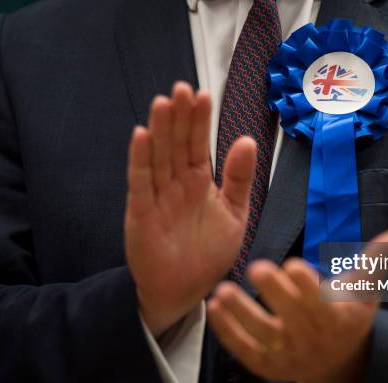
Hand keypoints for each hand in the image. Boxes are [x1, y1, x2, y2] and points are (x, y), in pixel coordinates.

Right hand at [125, 82, 256, 336]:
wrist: (185, 290)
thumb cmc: (209, 253)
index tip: (203, 95)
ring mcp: (158, 196)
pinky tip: (141, 136)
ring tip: (163, 102)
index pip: (199, 144)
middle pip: (177, 144)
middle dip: (180, 117)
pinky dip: (140, 160)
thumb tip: (246, 139)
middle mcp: (177, 184)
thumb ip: (239, 178)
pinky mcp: (141, 213)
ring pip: (159, 157)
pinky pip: (141, 183)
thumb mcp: (235, 214)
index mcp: (200, 182)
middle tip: (182, 88)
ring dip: (160, 130)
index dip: (200, 120)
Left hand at [207, 228, 387, 382]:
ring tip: (223, 292)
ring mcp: (287, 354)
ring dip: (241, 315)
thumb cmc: (349, 316)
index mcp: (336, 318)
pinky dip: (228, 332)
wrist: (338, 362)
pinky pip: (245, 350)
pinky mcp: (266, 364)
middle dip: (275, 293)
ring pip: (263, 336)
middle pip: (292, 317)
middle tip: (258, 268)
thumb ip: (377, 262)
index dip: (308, 286)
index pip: (322, 303)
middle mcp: (311, 338)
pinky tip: (214, 309)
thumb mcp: (365, 291)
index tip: (295, 265)